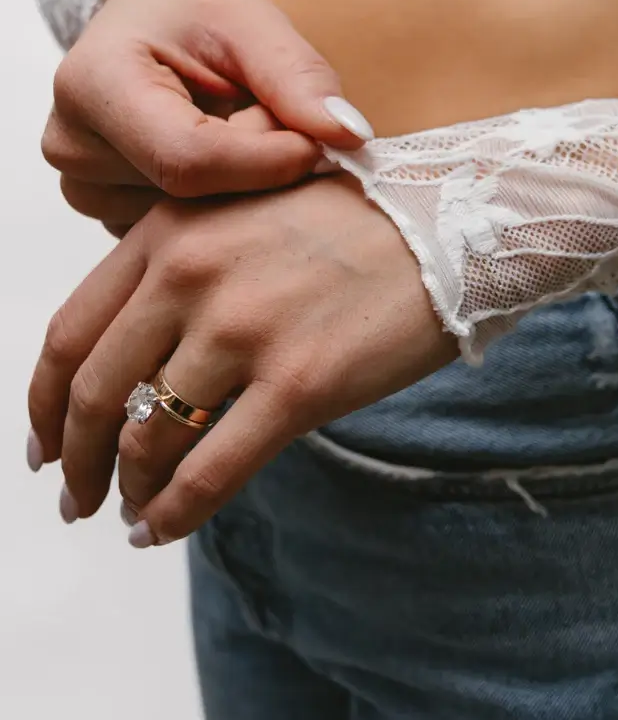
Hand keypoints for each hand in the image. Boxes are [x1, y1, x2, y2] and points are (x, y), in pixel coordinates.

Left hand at [27, 177, 457, 543]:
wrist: (448, 221)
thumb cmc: (351, 220)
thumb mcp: (245, 215)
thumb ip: (182, 270)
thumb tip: (137, 360)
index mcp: (171, 229)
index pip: (71, 331)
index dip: (42, 401)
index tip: (42, 442)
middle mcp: (193, 275)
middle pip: (93, 392)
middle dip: (74, 459)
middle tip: (74, 496)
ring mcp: (245, 329)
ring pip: (147, 436)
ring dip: (127, 489)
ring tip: (129, 513)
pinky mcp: (299, 383)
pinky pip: (211, 471)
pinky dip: (173, 514)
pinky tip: (162, 530)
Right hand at [41, 0, 372, 232]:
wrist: (146, 19)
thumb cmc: (193, 12)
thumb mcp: (250, 21)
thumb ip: (298, 76)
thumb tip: (349, 136)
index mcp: (94, 84)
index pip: (191, 159)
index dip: (269, 161)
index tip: (319, 143)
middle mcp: (72, 145)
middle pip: (193, 195)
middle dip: (257, 168)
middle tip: (273, 120)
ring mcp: (82, 186)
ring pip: (191, 221)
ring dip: (238, 185)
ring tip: (234, 129)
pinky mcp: (104, 211)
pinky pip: (180, 232)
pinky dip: (218, 200)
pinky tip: (220, 160)